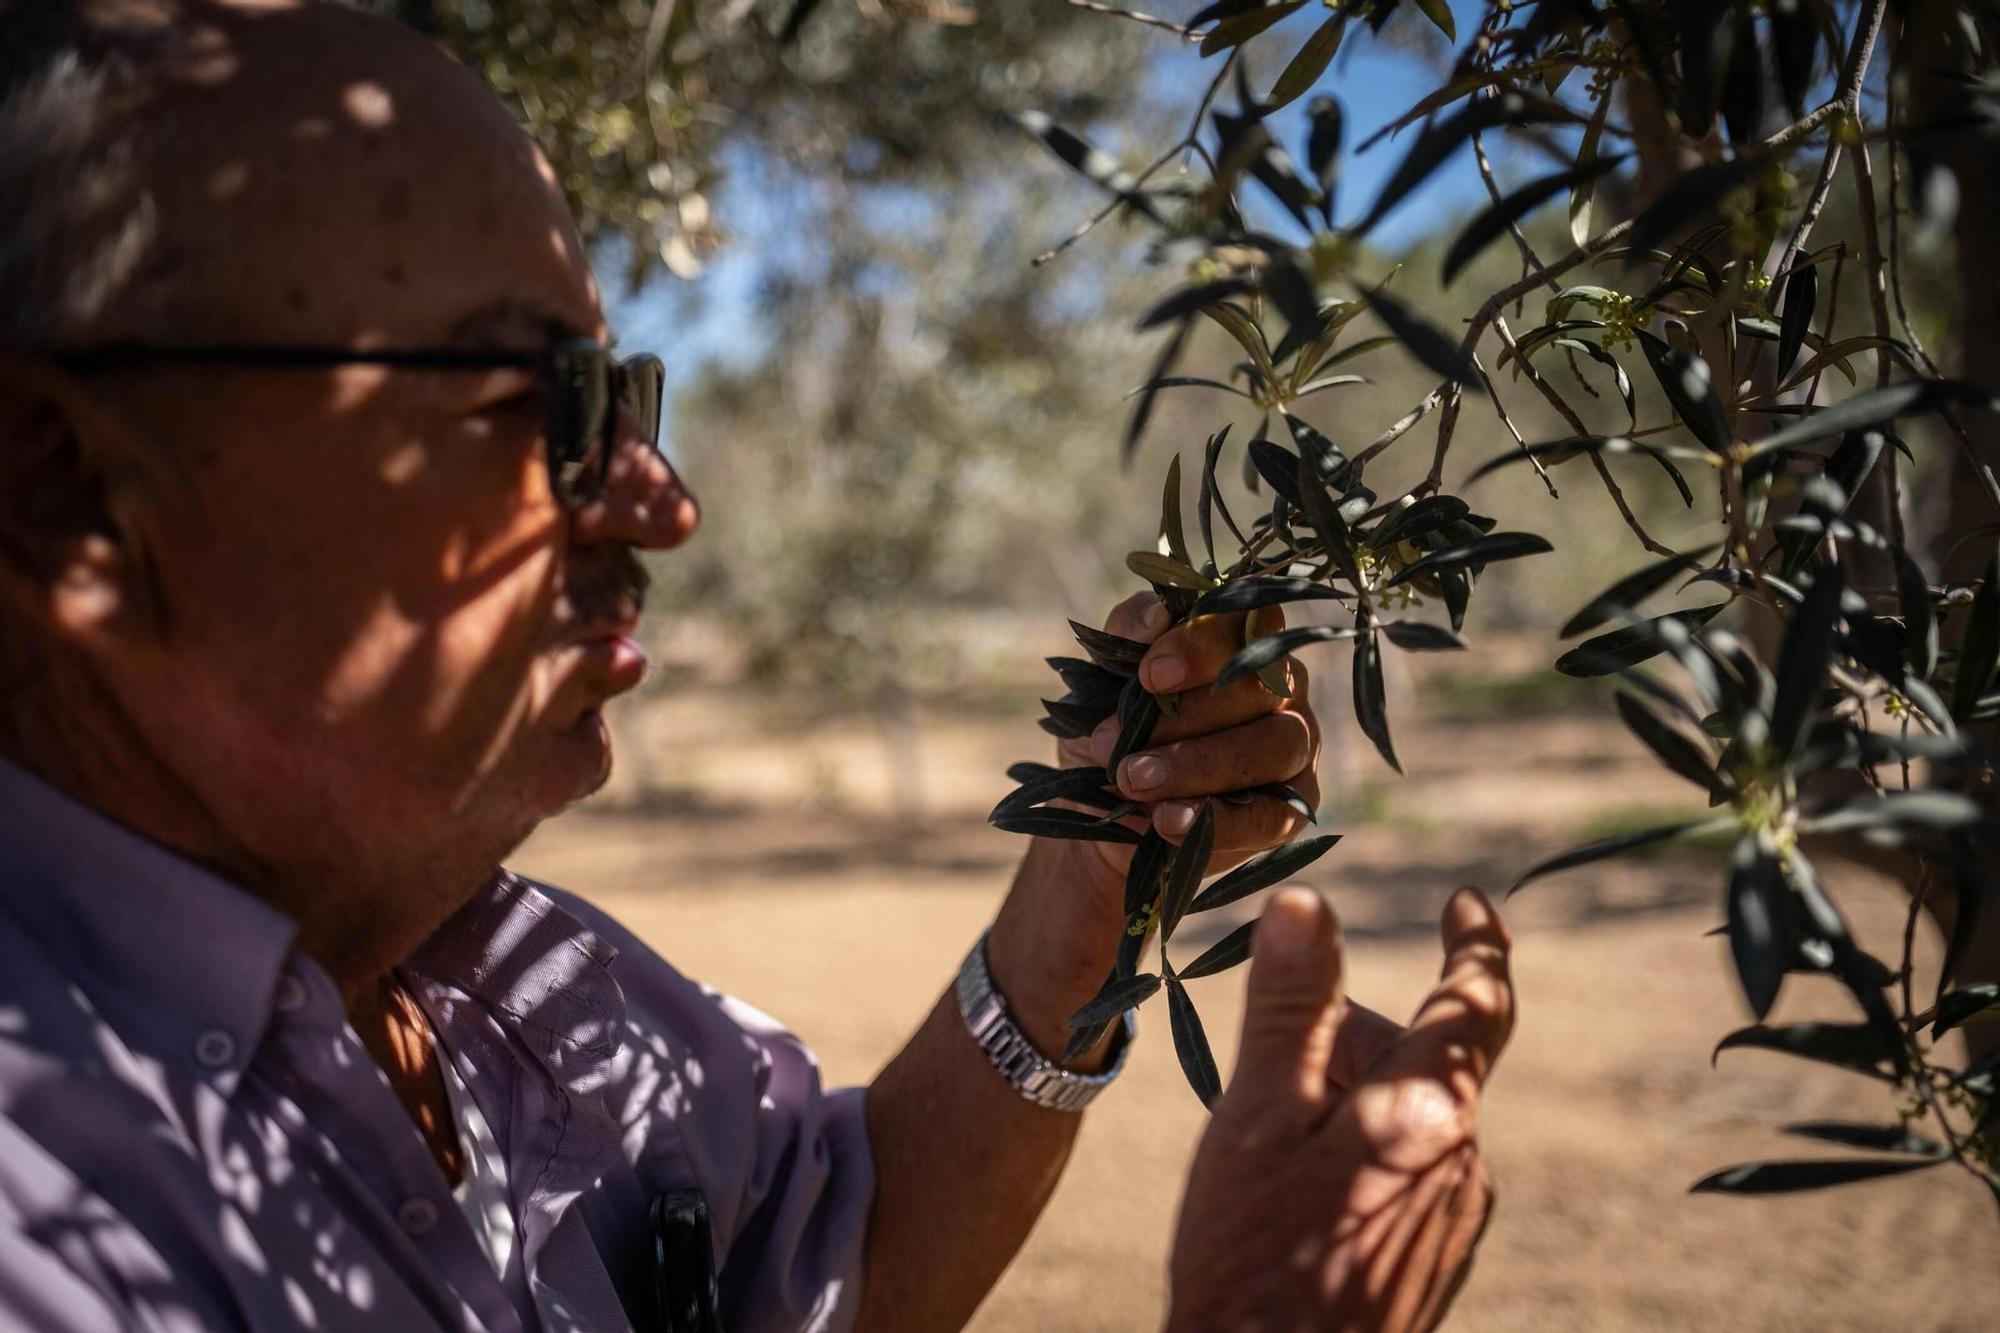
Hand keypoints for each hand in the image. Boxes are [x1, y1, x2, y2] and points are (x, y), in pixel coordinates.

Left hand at [1056, 590, 1322, 881]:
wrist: (1103, 809)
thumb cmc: (1113, 728)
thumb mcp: (1100, 680)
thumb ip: (1126, 638)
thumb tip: (1156, 614)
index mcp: (1240, 641)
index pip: (1249, 619)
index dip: (1202, 646)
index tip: (1148, 675)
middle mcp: (1281, 688)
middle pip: (1260, 687)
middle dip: (1183, 716)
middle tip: (1112, 743)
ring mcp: (1293, 749)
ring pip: (1274, 745)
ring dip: (1198, 765)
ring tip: (1133, 781)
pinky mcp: (1290, 812)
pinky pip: (1272, 816)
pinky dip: (1219, 820)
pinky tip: (1167, 821)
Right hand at [1166, 887, 1513, 1332]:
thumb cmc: (1256, 1253)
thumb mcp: (1258, 1114)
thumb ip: (1289, 1007)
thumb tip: (1308, 903)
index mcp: (1430, 1111)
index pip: (1476, 1001)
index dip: (1475, 943)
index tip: (1468, 904)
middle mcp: (1465, 1162)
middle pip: (1412, 1061)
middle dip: (1344, 1049)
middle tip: (1263, 1090)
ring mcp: (1455, 1218)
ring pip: (1402, 1119)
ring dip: (1343, 1111)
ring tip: (1267, 1165)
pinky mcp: (1435, 1259)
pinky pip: (1403, 1175)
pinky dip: (1353, 1163)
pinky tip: (1294, 1209)